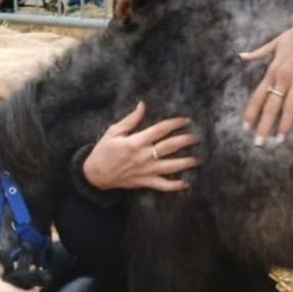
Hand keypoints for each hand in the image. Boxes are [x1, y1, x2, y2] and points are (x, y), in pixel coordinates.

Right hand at [82, 101, 199, 191]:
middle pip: (170, 146)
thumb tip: (142, 105)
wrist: (95, 174)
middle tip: (196, 138)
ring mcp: (146, 170)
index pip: (161, 129)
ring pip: (171, 166)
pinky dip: (175, 186)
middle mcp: (144, 155)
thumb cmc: (103, 150)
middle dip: (185, 141)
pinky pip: (163, 185)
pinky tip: (186, 183)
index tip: (186, 121)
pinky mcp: (145, 182)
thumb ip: (131, 119)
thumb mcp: (113, 131)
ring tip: (197, 159)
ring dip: (185, 163)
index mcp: (136, 141)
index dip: (175, 123)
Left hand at [240, 1, 292, 145]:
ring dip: (285, 126)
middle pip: (272, 106)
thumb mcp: (275, 42)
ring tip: (280, 140)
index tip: (245, 127)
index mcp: (272, 70)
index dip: (251, 112)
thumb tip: (241, 56)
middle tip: (259, 144)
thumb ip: (258, 53)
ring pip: (290, 107)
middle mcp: (283, 76)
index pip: (258, 96)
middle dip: (264, 126)